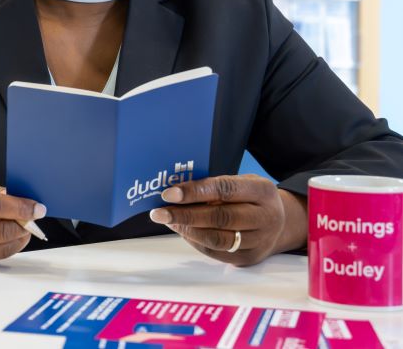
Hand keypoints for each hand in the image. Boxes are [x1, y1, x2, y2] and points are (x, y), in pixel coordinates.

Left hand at [148, 174, 307, 265]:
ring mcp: (260, 241)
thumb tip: (176, 191)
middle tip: (159, 213)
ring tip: (168, 221)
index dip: (194, 192)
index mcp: (262, 191)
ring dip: (187, 230)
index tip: (169, 194)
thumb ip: (216, 186)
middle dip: (185, 215)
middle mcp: (265, 217)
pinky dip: (196, 242)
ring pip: (218, 239)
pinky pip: (217, 253)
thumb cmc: (252, 197)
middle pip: (220, 218)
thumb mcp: (243, 182)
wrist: (283, 223)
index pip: (225, 189)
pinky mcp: (250, 258)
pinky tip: (183, 231)